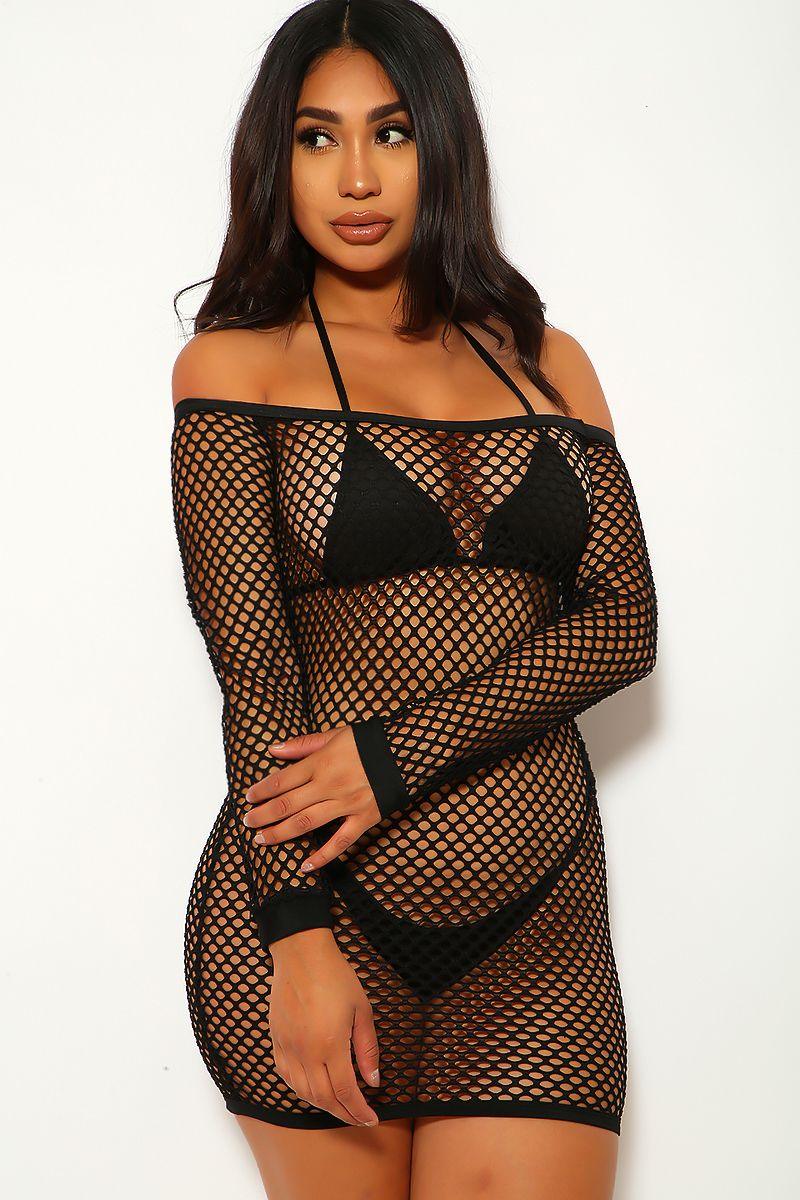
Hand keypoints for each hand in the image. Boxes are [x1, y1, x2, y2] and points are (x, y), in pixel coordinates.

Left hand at [243, 725, 380, 871]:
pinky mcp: (364, 819)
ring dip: (280, 834)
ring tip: (262, 840)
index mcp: (321, 762)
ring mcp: (347, 804)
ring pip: (306, 824)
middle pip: (287, 804)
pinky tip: (304, 867)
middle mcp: (330, 785)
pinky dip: (322, 857)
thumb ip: (303, 744)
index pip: (281, 780)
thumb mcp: (335, 734)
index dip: (261, 791)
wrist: (409, 750)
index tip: (248, 798)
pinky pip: (340, 843)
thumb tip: (273, 749)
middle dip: (263, 816)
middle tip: (248, 823)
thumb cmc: (370, 742)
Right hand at [269, 928, 380, 1126]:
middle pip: (323, 1098)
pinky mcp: (276, 1039)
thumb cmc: (335, 976)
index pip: (345, 1091)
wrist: (301, 954)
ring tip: (339, 1106)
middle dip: (343, 1113)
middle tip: (358, 1118)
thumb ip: (367, 1049)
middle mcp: (305, 1052)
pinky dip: (299, 1089)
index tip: (371, 1118)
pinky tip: (311, 1088)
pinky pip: (285, 1074)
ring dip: (322, 1104)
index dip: (359, 1110)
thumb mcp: (362, 1010)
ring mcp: (287, 1047)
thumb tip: (373, 1080)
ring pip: (302, 1091)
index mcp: (330, 1045)